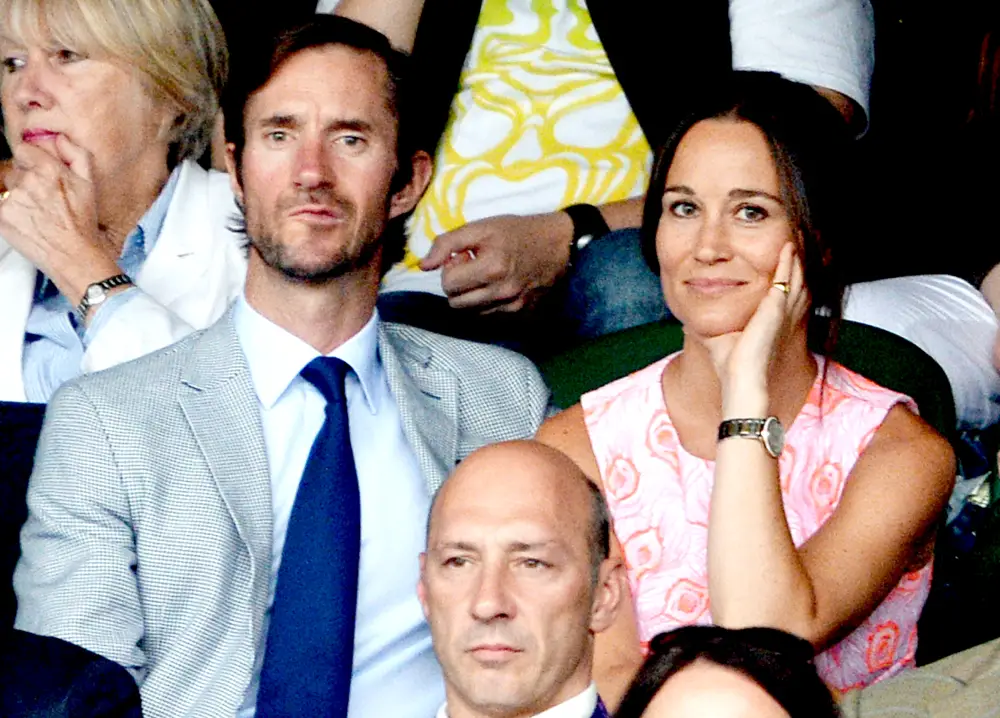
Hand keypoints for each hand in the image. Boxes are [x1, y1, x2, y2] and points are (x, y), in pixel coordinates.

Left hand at [0, 136, 117, 304]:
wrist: (74, 256)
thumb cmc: (82, 225)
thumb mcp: (89, 185)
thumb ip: (76, 155)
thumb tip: (59, 139)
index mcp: (50, 170)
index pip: (23, 151)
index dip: (30, 163)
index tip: (35, 173)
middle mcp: (29, 181)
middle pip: (13, 171)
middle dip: (23, 182)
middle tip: (39, 201)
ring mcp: (14, 198)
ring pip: (5, 188)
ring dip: (15, 198)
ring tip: (34, 214)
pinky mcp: (1, 215)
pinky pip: (1, 205)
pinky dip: (8, 212)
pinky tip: (25, 222)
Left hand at [419, 212, 573, 312]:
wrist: (559, 244)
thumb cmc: (517, 231)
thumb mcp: (481, 226)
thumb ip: (447, 243)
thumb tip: (423, 266)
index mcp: (491, 268)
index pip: (447, 285)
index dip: (450, 268)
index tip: (464, 256)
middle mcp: (501, 292)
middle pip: (455, 303)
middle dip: (456, 285)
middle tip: (472, 266)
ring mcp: (512, 306)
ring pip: (471, 313)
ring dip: (471, 295)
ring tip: (486, 275)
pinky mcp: (521, 313)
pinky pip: (489, 316)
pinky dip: (486, 303)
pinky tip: (497, 285)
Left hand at [702, 243, 809, 410]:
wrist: (740, 379)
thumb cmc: (730, 366)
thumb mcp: (716, 339)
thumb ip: (706, 327)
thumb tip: (688, 323)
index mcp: (769, 322)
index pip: (781, 294)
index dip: (785, 278)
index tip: (784, 262)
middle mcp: (780, 316)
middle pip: (794, 282)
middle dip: (796, 263)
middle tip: (795, 243)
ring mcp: (781, 311)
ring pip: (795, 277)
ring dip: (795, 258)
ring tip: (794, 240)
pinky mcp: (776, 308)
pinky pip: (787, 279)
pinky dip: (788, 262)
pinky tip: (787, 248)